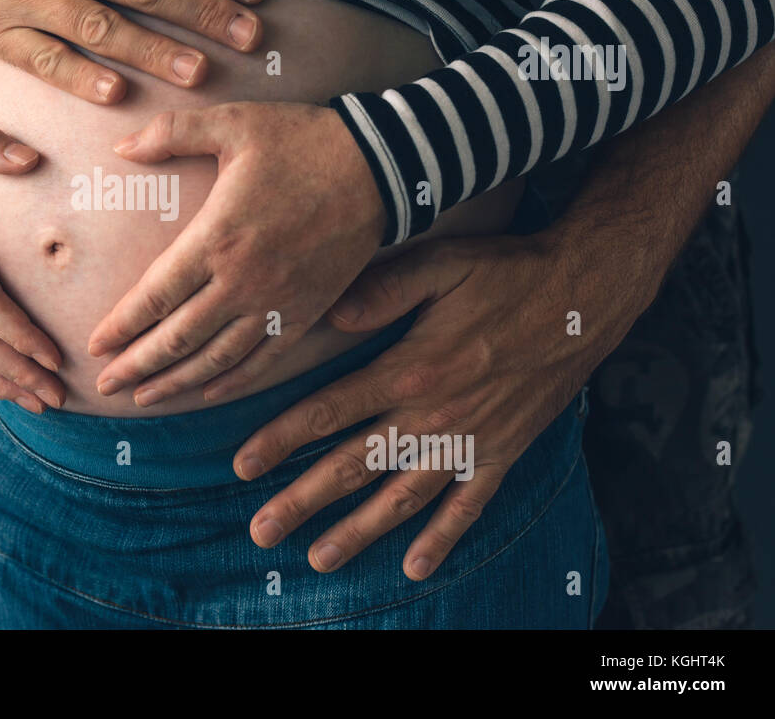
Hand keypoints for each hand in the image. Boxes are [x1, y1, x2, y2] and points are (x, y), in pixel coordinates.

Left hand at [86, 102, 386, 403]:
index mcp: (216, 238)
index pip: (155, 297)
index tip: (94, 347)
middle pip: (178, 338)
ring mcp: (277, 301)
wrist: (380, 163)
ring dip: (177, 383)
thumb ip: (170, 133)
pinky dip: (234, 381)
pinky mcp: (308, 311)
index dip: (121, 327)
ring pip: (218, 358)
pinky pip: (266, 358)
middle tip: (105, 387)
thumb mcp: (232, 123)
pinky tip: (210, 393)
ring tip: (145, 398)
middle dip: (137, 366)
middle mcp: (242, 280)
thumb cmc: (301, 140)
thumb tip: (120, 147)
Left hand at [233, 229, 644, 577]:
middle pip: (354, 467)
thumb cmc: (508, 272)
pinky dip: (442, 538)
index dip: (282, 439)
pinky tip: (415, 566)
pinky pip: (468, 505)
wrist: (586, 296)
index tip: (242, 466)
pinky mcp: (503, 451)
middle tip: (260, 531)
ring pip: (403, 497)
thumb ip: (383, 288)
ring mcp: (471, 439)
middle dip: (302, 501)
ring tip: (318, 558)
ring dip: (359, 531)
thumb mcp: (443, 262)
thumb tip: (329, 313)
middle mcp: (435, 415)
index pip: (330, 412)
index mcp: (411, 369)